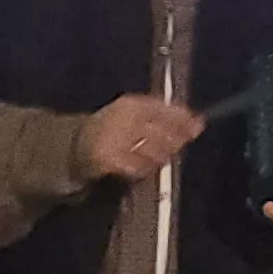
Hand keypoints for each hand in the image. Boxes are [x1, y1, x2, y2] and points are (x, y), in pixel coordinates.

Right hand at [78, 92, 201, 182]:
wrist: (74, 145)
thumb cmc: (112, 130)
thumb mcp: (135, 116)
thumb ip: (164, 118)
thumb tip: (198, 123)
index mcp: (131, 104)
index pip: (164, 109)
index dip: (183, 118)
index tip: (198, 125)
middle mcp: (124, 118)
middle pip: (163, 132)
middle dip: (176, 140)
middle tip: (178, 145)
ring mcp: (116, 139)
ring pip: (154, 151)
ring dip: (160, 157)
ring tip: (156, 157)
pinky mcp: (109, 158)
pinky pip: (138, 167)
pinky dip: (144, 169)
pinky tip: (141, 167)